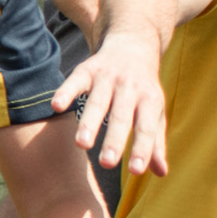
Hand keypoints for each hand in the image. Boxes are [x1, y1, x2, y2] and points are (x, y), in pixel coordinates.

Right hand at [49, 33, 170, 175]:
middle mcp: (130, 88)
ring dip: (89, 122)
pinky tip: (56, 106)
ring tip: (81, 145)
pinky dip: (65, 92)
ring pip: (98, 102)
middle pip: (121, 116)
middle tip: (108, 163)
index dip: (142, 148)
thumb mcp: (155, 112)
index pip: (147, 127)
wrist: (132, 44)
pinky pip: (75, 81)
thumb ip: (155, 142)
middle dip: (114, 139)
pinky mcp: (87, 69)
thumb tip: (161, 173)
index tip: (136, 171)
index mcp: (150, 100)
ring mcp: (108, 77)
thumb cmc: (143, 89)